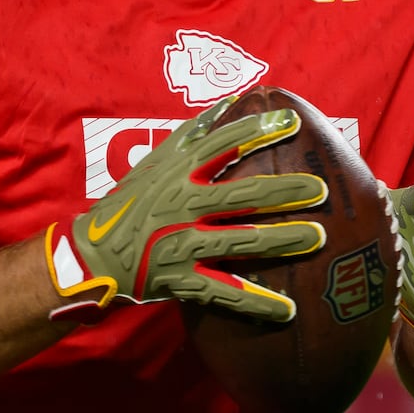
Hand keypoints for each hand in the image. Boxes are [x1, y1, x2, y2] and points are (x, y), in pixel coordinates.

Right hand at [45, 97, 328, 322]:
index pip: (223, 145)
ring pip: (240, 241)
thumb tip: (229, 103)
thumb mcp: (155, 162)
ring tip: (318, 236)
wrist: (93, 256)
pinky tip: (289, 309)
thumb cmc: (131, 203)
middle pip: (241, 195)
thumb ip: (193, 135)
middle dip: (284, 191)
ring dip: (282, 239)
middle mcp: (182, 205)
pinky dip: (257, 302)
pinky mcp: (182, 280)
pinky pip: (225, 293)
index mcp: (177, 172)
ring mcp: (182, 244)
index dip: (257, 131)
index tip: (292, 122)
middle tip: (320, 189)